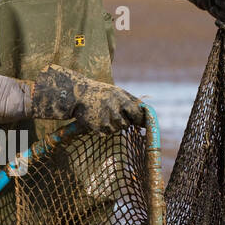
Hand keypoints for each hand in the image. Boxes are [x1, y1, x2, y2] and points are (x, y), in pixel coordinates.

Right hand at [30, 66, 145, 131]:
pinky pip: (106, 133)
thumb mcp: (116, 92)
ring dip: (113, 125)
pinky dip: (103, 128)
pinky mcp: (97, 128)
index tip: (138, 121)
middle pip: (126, 124)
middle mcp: (114, 110)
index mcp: (121, 99)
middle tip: (114, 114)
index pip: (137, 114)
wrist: (77, 96)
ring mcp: (105, 120)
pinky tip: (97, 119)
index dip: (139, 118)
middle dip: (123, 121)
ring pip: (116, 130)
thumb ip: (131, 101)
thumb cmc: (100, 93)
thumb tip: (146, 112)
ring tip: (104, 115)